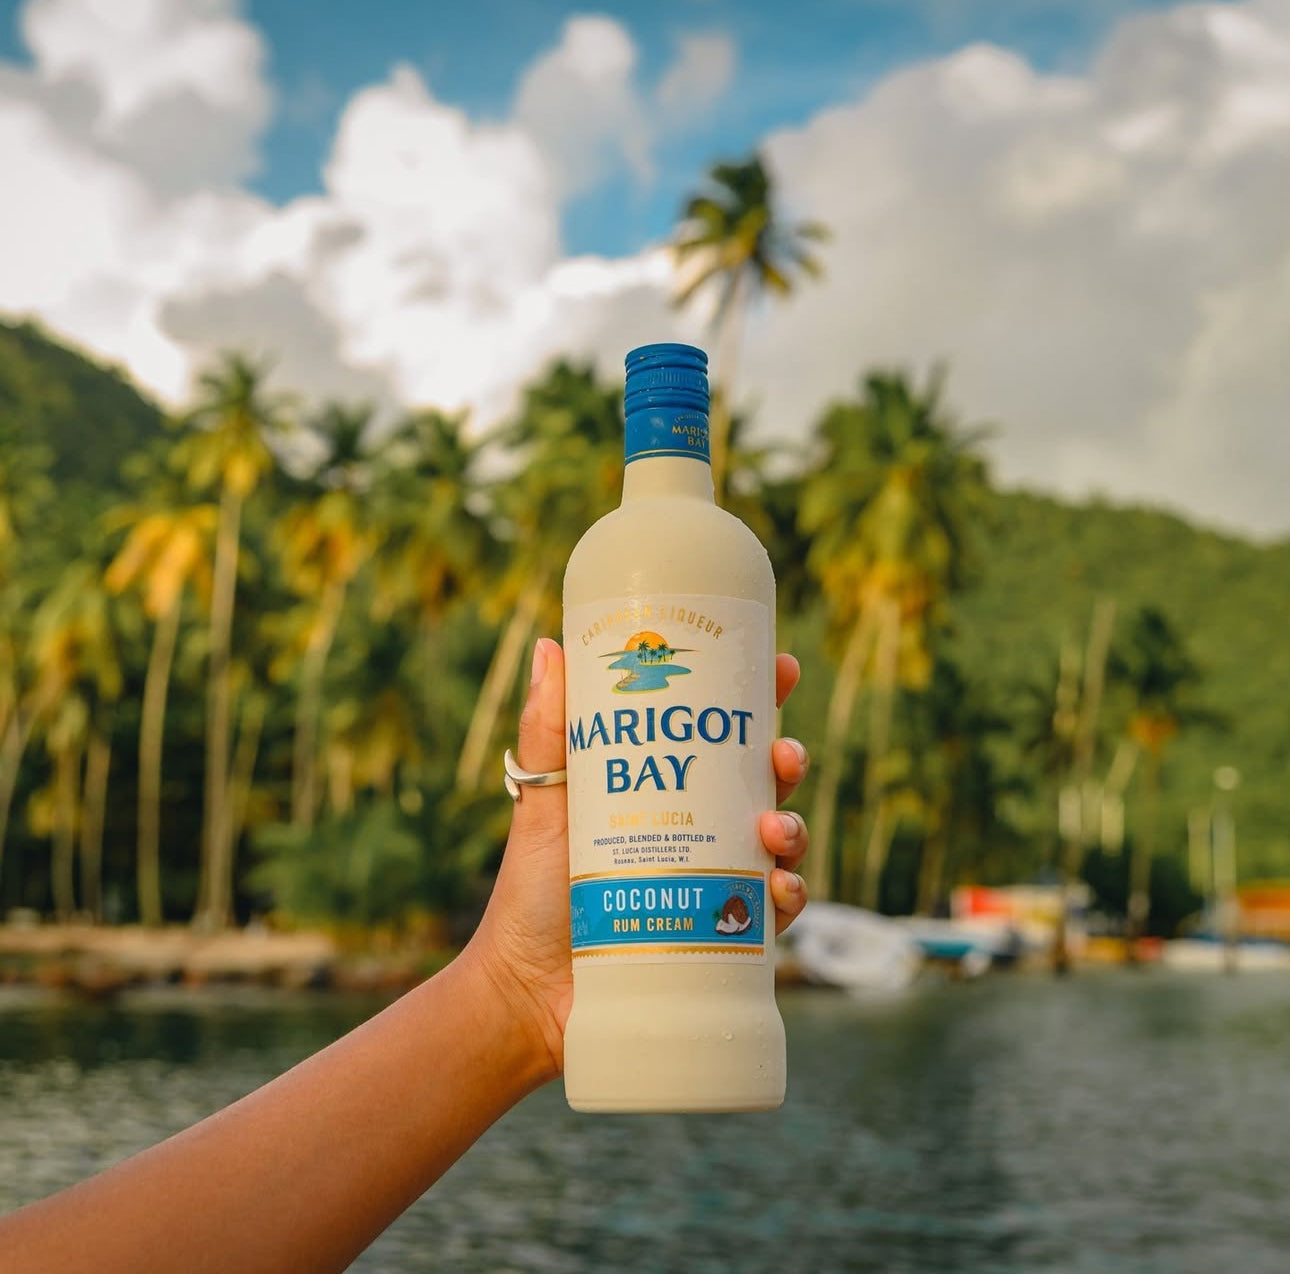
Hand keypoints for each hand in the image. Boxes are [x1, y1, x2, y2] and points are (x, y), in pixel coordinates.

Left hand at [468, 639, 810, 1081]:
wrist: (526, 991)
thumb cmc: (531, 891)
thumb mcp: (544, 801)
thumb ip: (547, 729)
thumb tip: (548, 646)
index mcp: (665, 786)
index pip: (721, 732)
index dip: (760, 697)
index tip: (781, 668)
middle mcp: (697, 828)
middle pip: (763, 781)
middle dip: (787, 759)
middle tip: (783, 753)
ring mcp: (714, 881)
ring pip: (779, 841)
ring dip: (793, 827)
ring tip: (773, 830)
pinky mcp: (720, 934)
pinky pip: (773, 913)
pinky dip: (787, 897)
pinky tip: (777, 890)